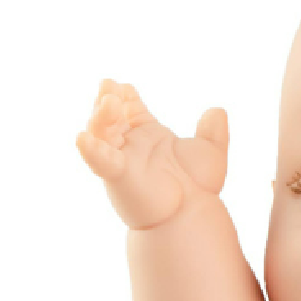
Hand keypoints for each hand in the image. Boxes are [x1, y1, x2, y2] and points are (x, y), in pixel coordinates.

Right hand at [75, 80, 229, 228]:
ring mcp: (121, 160)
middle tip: (109, 85)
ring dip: (101, 117)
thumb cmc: (198, 188)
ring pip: (101, 133)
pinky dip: (90, 151)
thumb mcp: (210, 152)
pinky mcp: (118, 177)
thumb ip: (213, 131)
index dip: (125, 95)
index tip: (125, 86)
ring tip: (109, 102)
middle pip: (109, 116)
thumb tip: (218, 111)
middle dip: (107, 100)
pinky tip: (83, 139)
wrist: (194, 215)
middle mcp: (130, 146)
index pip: (129, 108)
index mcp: (147, 135)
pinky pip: (100, 162)